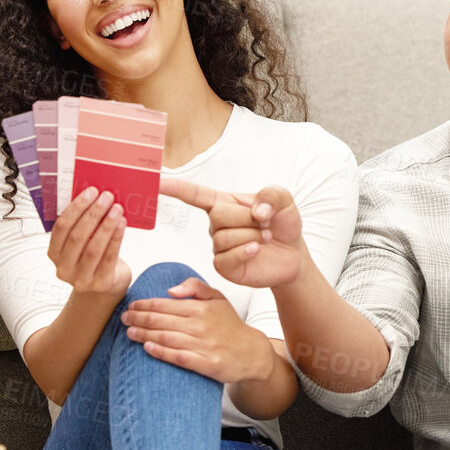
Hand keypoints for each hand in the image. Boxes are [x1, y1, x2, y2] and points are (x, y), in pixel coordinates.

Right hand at [49, 186, 130, 297]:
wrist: (104, 285)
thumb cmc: (92, 257)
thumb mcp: (82, 242)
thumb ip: (82, 224)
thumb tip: (95, 196)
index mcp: (54, 253)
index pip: (61, 227)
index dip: (76, 208)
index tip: (91, 192)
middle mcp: (64, 268)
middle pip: (77, 237)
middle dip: (93, 214)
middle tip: (107, 197)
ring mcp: (81, 279)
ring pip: (93, 248)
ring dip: (106, 225)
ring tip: (117, 208)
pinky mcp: (100, 284)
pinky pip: (109, 257)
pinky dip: (116, 238)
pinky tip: (122, 224)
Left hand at [121, 276, 274, 384]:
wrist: (252, 353)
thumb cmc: (231, 326)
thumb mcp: (218, 299)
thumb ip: (196, 287)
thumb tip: (171, 289)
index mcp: (201, 308)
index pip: (165, 304)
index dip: (144, 304)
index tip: (131, 306)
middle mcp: (201, 325)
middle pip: (161, 320)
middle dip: (138, 318)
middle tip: (124, 319)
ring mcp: (204, 345)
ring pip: (166, 337)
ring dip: (144, 334)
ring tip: (129, 332)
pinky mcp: (206, 363)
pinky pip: (178, 357)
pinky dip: (161, 352)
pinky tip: (147, 348)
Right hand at [157, 176, 305, 287]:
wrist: (292, 255)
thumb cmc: (282, 225)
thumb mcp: (283, 201)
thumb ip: (272, 194)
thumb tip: (256, 210)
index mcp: (224, 203)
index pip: (194, 194)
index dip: (175, 188)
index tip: (156, 182)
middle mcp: (216, 225)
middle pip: (218, 215)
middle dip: (247, 218)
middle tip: (265, 224)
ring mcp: (218, 247)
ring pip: (224, 237)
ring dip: (252, 235)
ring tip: (265, 238)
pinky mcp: (223, 267)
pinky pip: (227, 257)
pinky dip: (246, 251)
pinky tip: (257, 250)